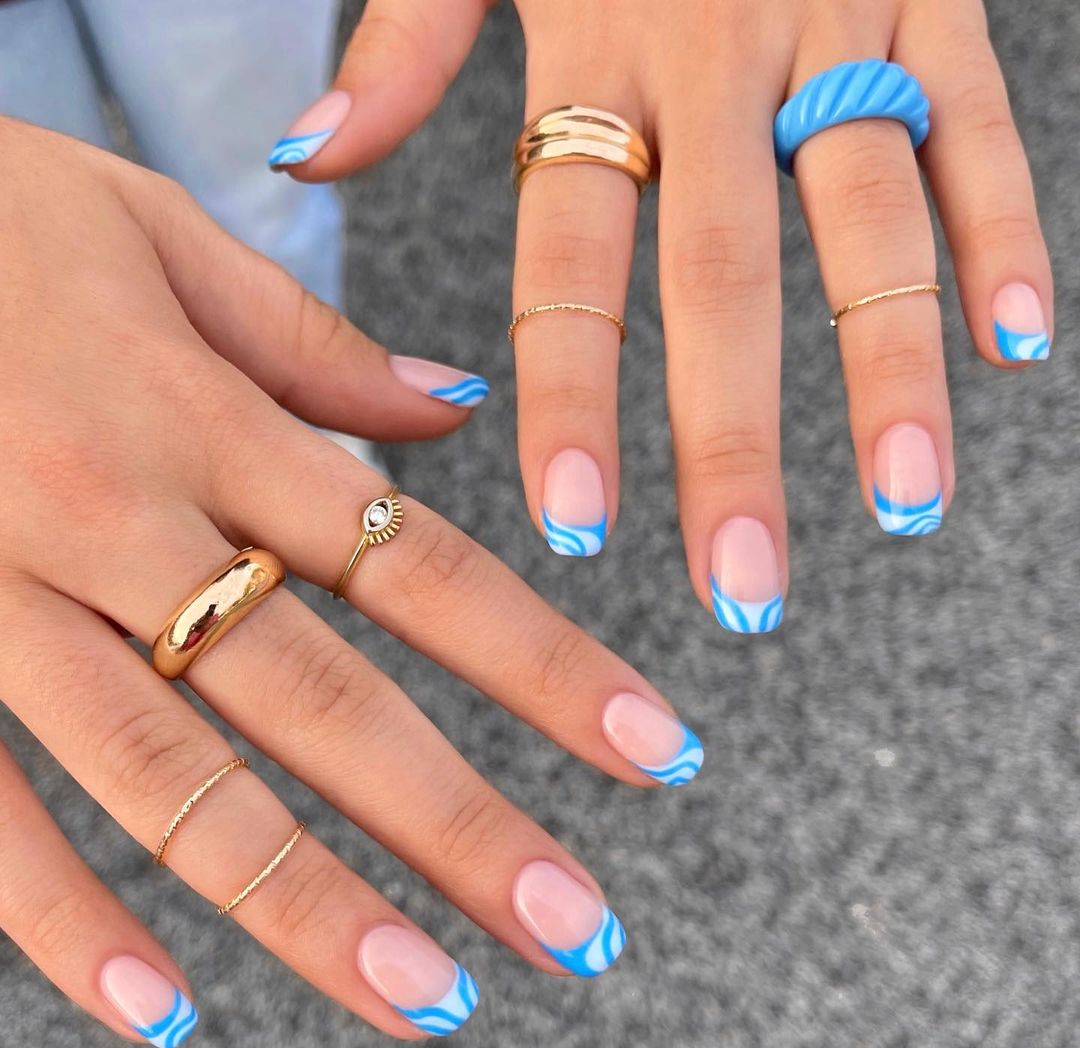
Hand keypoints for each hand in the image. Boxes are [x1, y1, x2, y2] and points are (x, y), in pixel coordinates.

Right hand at [0, 118, 700, 1045]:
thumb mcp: (160, 236)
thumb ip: (312, 345)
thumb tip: (455, 412)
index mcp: (206, 420)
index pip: (421, 569)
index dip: (550, 668)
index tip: (653, 751)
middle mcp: (122, 522)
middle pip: (322, 703)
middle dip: (459, 828)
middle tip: (577, 929)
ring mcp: (2, 598)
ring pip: (173, 780)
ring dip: (307, 905)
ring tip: (429, 999)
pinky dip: (61, 917)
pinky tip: (162, 1010)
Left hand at [273, 0, 1051, 629]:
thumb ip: (404, 44)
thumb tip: (302, 156)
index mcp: (597, 50)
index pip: (573, 260)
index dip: (572, 399)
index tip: (576, 528)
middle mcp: (719, 58)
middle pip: (724, 280)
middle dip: (736, 442)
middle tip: (742, 588)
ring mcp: (841, 24)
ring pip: (872, 217)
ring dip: (889, 367)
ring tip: (906, 505)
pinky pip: (980, 117)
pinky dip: (1003, 226)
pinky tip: (1015, 347)